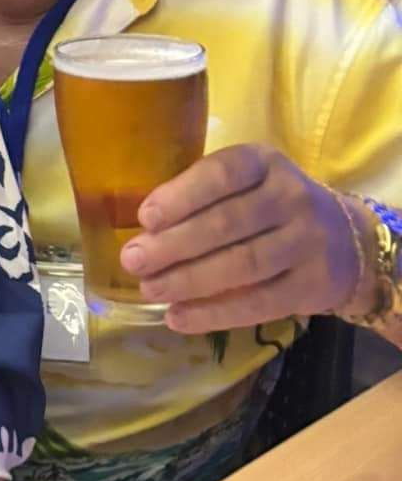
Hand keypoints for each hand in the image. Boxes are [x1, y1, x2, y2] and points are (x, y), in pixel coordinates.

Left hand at [122, 143, 361, 329]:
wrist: (348, 241)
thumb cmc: (273, 206)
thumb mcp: (248, 182)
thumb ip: (205, 195)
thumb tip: (144, 228)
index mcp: (265, 163)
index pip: (222, 174)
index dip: (182, 195)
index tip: (145, 217)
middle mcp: (291, 197)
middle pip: (226, 223)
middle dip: (174, 244)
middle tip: (133, 260)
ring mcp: (306, 242)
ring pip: (242, 264)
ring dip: (189, 280)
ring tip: (150, 288)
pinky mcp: (313, 286)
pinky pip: (259, 302)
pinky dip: (215, 313)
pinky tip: (179, 317)